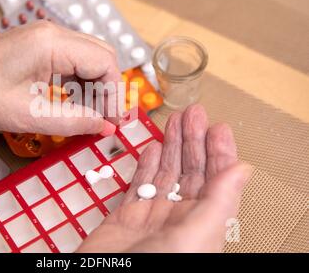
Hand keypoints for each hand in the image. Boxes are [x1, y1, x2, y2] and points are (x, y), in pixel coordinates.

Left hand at [0, 20, 121, 135]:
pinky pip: (70, 63)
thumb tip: (105, 127)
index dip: (115, 95)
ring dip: (95, 87)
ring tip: (93, 116)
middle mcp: (52, 34)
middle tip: (108, 120)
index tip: (115, 123)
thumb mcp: (29, 115)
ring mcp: (44, 39)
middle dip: (109, 89)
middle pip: (100, 56)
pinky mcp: (36, 49)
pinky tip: (75, 104)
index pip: (105, 62)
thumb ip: (73, 121)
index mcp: (52, 42)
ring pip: (88, 59)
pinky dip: (79, 84)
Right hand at [78, 104, 251, 252]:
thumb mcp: (193, 236)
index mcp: (201, 223)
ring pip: (165, 172)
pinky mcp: (126, 215)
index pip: (217, 181)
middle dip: (192, 140)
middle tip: (194, 114)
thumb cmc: (154, 267)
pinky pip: (139, 184)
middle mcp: (179, 217)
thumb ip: (219, 203)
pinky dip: (145, 165)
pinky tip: (151, 149)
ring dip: (170, 146)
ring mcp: (151, 215)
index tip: (217, 127)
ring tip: (174, 121)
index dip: (219, 152)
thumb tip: (244, 170)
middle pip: (190, 171)